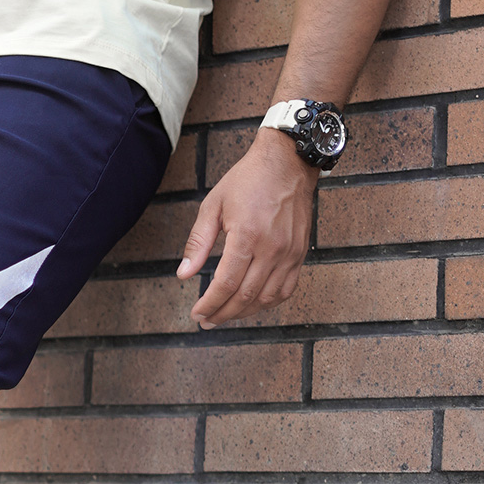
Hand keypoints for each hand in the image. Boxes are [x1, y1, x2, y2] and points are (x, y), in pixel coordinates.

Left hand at [177, 128, 317, 328]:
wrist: (288, 162)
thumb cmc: (247, 181)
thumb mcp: (212, 205)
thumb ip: (198, 242)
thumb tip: (183, 275)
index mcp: (247, 235)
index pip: (226, 283)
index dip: (209, 303)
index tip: (196, 313)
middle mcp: (272, 248)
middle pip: (245, 296)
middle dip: (222, 313)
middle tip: (205, 321)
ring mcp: (289, 252)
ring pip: (266, 298)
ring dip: (243, 313)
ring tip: (224, 315)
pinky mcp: (300, 253)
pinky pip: (285, 289)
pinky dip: (267, 303)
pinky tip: (251, 305)